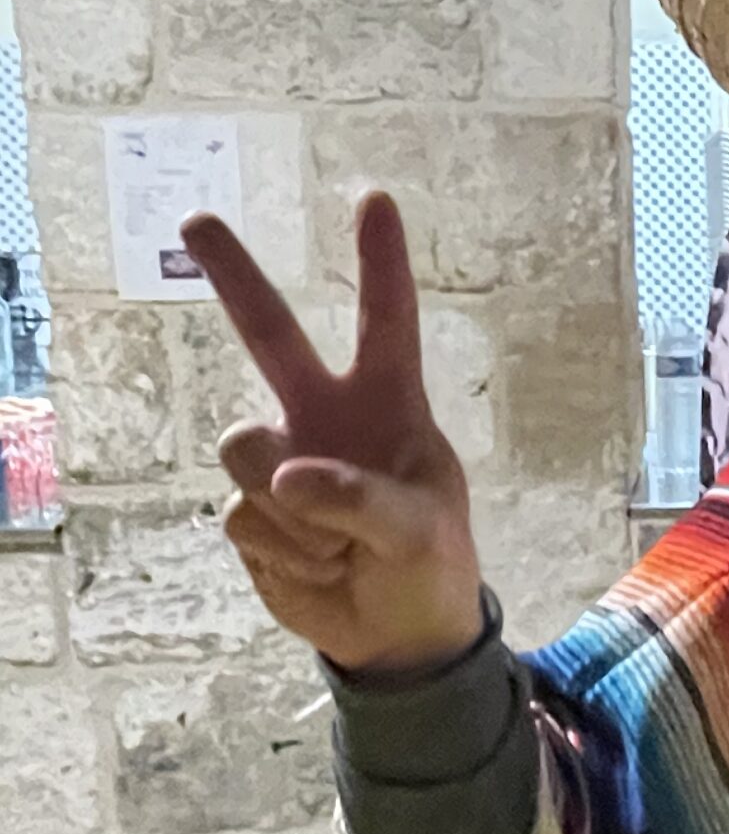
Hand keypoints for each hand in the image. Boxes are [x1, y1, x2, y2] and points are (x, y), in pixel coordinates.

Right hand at [185, 192, 484, 673]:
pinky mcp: (248, 513)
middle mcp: (326, 416)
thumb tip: (285, 475)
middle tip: (197, 219)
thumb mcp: (417, 533)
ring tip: (341, 549)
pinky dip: (288, 558)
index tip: (374, 200)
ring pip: (246, 452)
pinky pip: (244, 521)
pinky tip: (319, 569)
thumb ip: (359, 499)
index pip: (386, 324)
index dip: (380, 264)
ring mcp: (280, 461)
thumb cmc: (426, 563)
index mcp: (389, 404)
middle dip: (232, 276)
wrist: (397, 633)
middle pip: (270, 336)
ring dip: (294, 514)